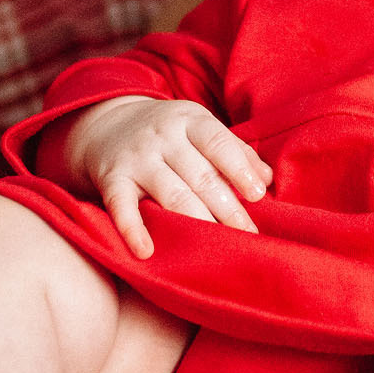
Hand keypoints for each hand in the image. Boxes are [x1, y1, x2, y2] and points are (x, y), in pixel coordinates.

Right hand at [60, 97, 271, 258]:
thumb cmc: (168, 133)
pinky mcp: (111, 178)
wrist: (107, 123)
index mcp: (190, 120)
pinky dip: (132, 229)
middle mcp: (162, 136)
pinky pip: (121, 205)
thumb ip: (234, 151)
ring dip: (195, 220)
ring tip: (216, 246)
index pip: (218, 143)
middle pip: (199, 174)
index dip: (239, 169)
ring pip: (170, 193)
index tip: (258, 195)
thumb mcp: (199, 128)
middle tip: (247, 235)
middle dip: (226, 207)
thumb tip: (267, 179)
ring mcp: (136, 157)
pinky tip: (146, 252)